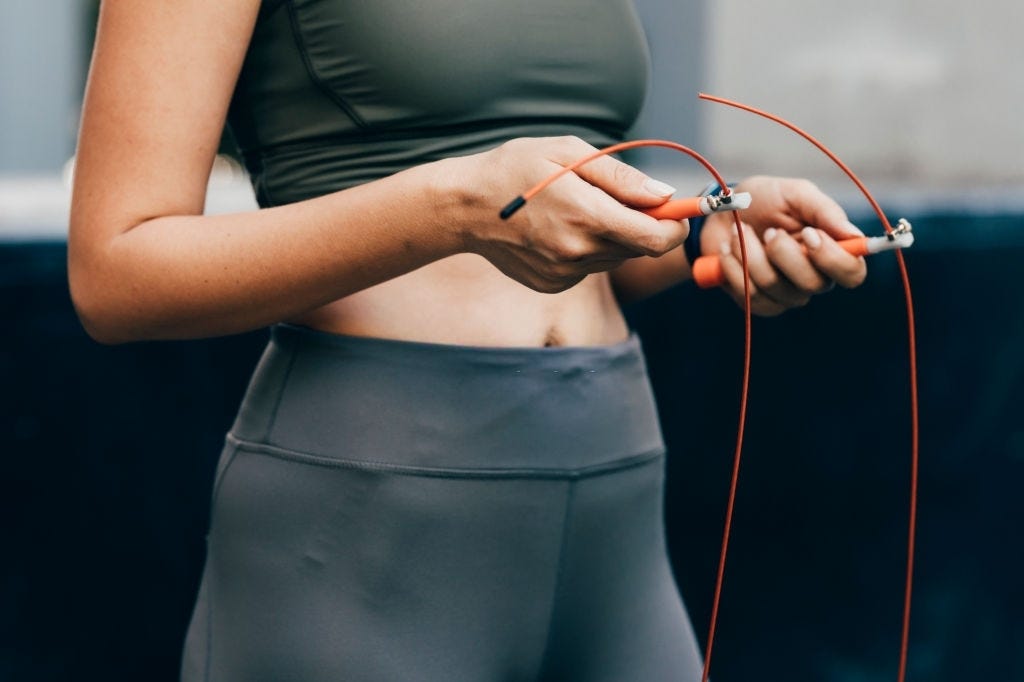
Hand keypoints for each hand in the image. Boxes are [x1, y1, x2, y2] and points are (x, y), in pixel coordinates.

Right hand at [448, 136, 688, 292]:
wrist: (465, 207)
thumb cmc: (516, 168)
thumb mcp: (568, 153)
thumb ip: (621, 178)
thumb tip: (665, 197)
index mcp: (585, 215)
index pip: (655, 238)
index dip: (676, 226)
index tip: (679, 212)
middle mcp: (578, 252)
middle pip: (639, 247)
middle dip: (642, 224)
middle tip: (619, 198)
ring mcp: (564, 273)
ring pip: (615, 257)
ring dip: (613, 236)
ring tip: (578, 209)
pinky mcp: (554, 284)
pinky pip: (590, 267)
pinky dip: (588, 249)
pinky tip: (559, 229)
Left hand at [700, 176, 866, 315]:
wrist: (722, 212)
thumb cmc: (764, 200)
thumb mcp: (795, 194)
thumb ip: (825, 211)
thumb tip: (855, 235)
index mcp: (830, 252)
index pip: (852, 273)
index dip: (833, 259)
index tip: (810, 233)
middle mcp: (812, 278)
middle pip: (812, 284)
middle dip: (783, 253)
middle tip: (769, 230)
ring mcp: (784, 294)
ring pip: (774, 287)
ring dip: (751, 253)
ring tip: (741, 230)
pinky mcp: (756, 302)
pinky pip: (749, 295)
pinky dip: (733, 266)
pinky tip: (729, 247)